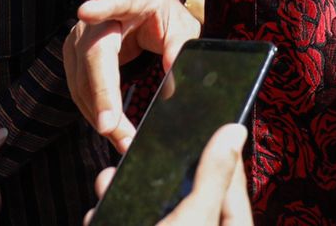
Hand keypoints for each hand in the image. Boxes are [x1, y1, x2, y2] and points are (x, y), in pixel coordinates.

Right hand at [66, 0, 199, 151]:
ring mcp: (80, 38)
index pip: (115, 1)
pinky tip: (112, 132)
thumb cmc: (161, 15)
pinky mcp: (74, 58)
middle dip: (102, 94)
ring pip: (82, 79)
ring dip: (100, 113)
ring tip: (123, 141)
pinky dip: (96, 113)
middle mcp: (97, 18)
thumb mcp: (181, 25)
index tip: (86, 12)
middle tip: (111, 127)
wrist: (140, 8)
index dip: (100, 7)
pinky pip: (80, 90)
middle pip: (94, 55)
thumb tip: (171, 87)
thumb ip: (178, 47)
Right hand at [86, 124, 252, 225]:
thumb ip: (211, 177)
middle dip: (160, 175)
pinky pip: (132, 222)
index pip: (230, 185)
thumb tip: (235, 130)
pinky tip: (99, 211)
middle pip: (189, 197)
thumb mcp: (193, 219)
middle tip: (142, 147)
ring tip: (108, 178)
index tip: (204, 119)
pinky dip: (115, 217)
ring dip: (129, 195)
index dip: (218, 151)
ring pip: (155, 214)